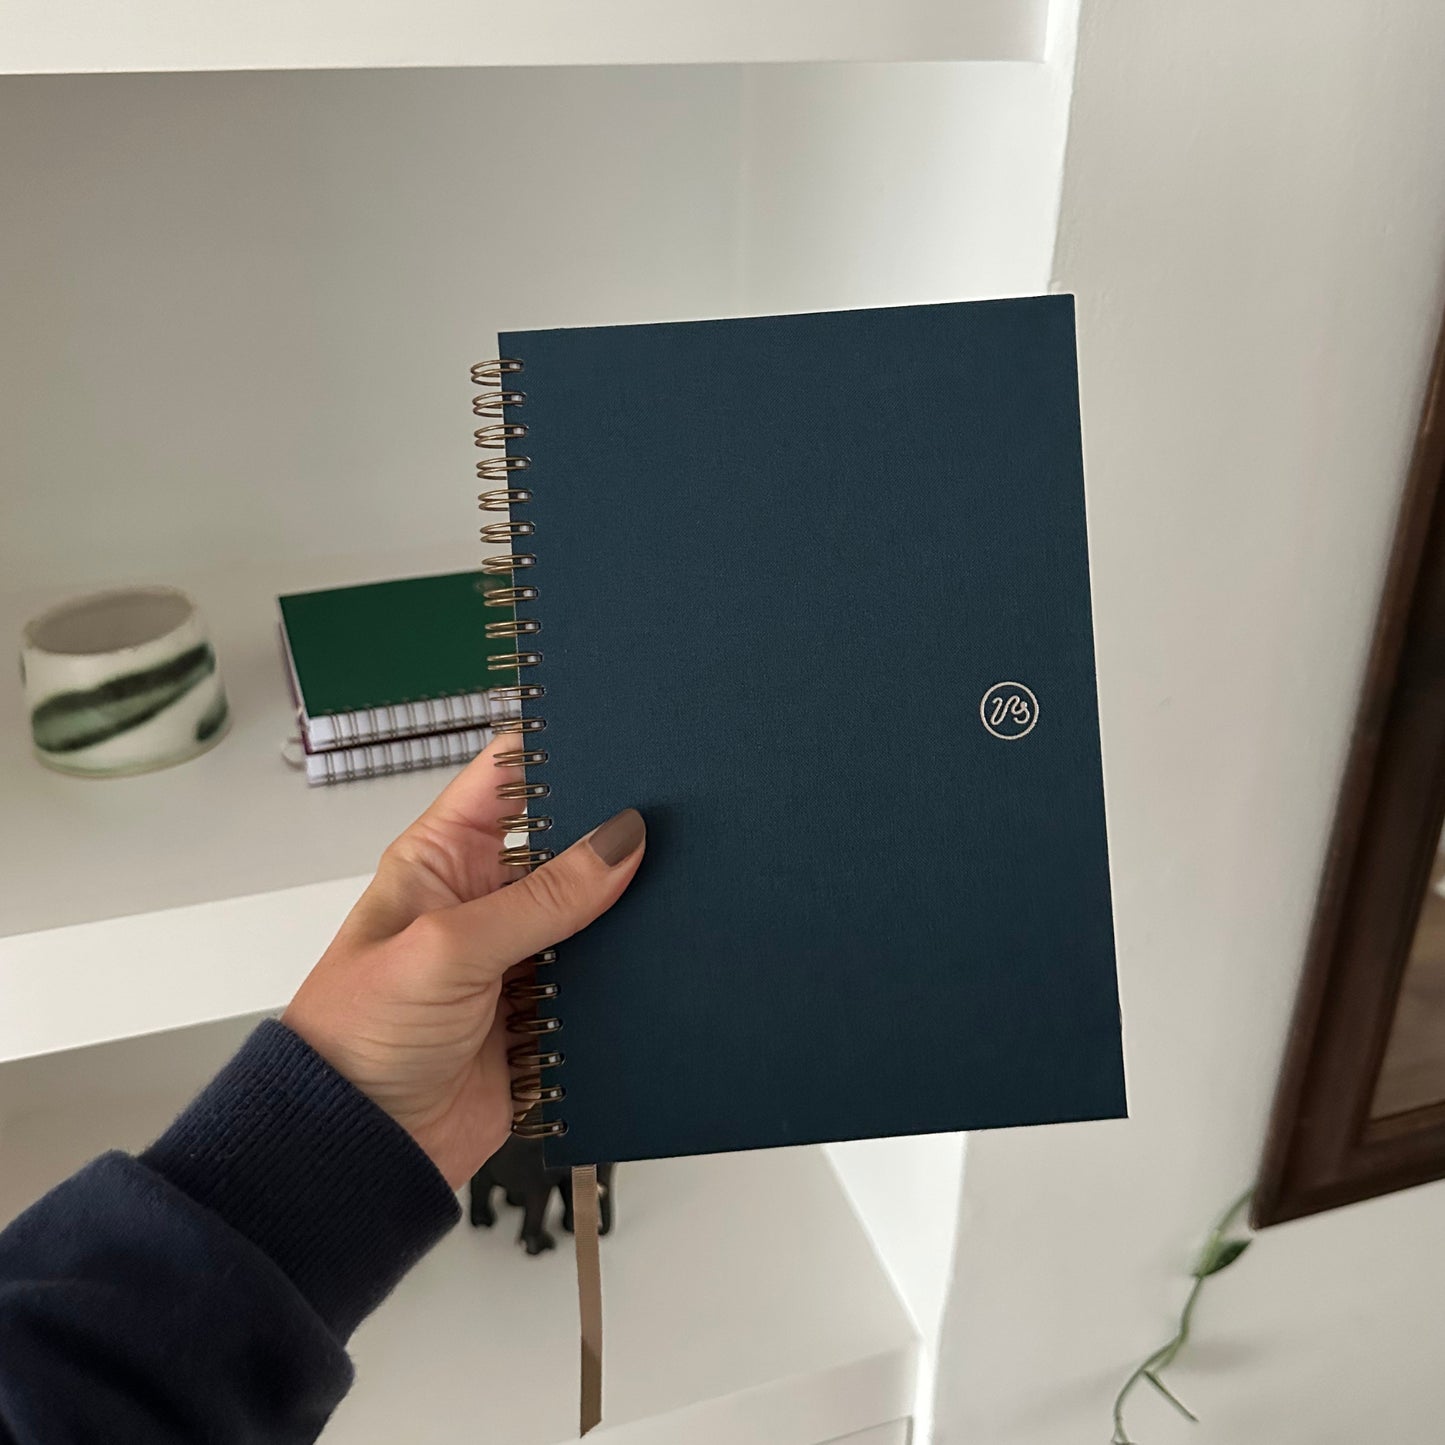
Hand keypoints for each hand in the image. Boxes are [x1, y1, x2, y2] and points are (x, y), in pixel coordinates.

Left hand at [283, 734, 644, 1188]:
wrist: (359, 1150)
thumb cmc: (359, 1037)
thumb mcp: (447, 949)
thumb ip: (541, 898)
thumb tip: (621, 840)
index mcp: (444, 856)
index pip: (509, 775)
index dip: (559, 750)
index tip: (621, 738)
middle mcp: (485, 896)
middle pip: (565, 840)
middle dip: (611, 827)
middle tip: (674, 810)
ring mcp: (520, 953)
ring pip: (594, 907)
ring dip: (627, 901)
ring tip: (684, 874)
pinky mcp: (549, 1010)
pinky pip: (606, 974)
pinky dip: (633, 965)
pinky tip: (668, 945)